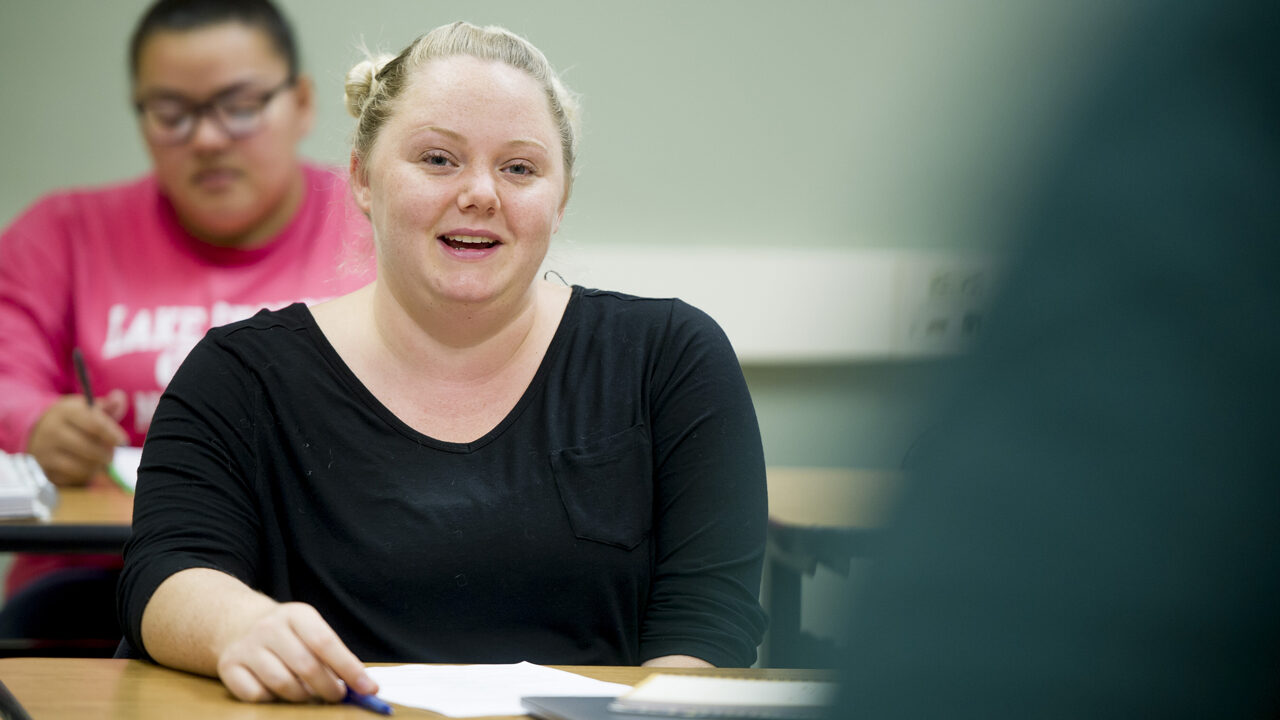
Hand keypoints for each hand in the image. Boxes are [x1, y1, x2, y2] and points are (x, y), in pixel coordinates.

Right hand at [27, 391, 127, 485]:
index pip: (94, 425)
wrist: (37, 430)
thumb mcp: (85, 407)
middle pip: (88, 448)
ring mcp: (45, 451)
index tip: (123, 441)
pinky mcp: (43, 468)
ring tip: (100, 461)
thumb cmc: (71, 419)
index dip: (112, 435)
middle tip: (112, 455)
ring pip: (81, 466)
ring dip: (96, 466)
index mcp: (65, 412)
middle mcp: (52, 431)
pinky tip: (87, 467)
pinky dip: (84, 475)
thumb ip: (107, 405)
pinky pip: (71, 478)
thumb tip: (119, 398)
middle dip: (106, 454)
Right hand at [215, 602, 377, 703]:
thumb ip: (333, 655)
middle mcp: (269, 627)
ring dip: (302, 696)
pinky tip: (278, 691)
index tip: (369, 688)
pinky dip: (272, 700)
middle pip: (306, 666)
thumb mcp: (311, 631)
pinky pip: (256, 695)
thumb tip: (362, 685)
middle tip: (338, 696)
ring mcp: (247, 647)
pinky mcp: (228, 666)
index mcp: (297, 614)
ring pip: (282, 684)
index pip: (327, 643)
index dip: (349, 669)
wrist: (239, 624)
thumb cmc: (288, 634)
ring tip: (309, 694)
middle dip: (328, 688)